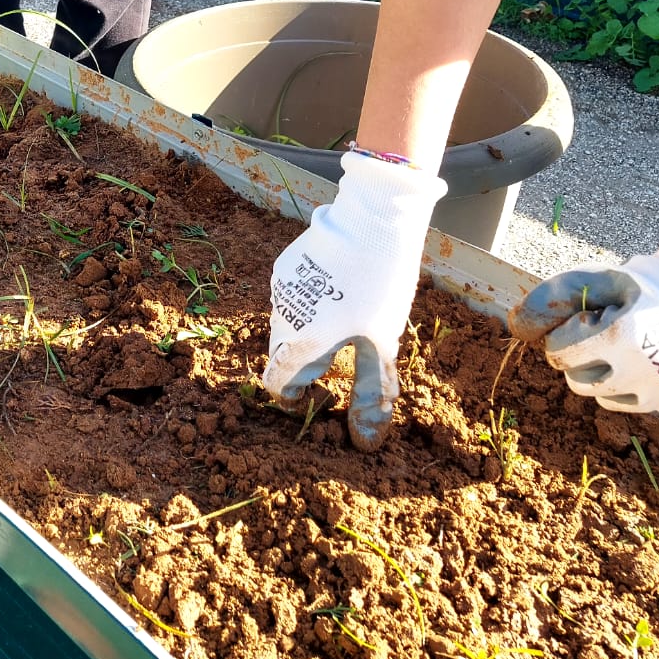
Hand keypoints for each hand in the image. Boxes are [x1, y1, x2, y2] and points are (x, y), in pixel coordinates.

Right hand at [264, 153, 446, 448]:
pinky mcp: (286, 263)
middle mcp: (282, 314)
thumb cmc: (380, 283)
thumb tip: (364, 442)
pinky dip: (307, 306)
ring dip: (306, 333)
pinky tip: (338, 294)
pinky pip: (290, 297)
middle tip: (338, 363)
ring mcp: (281, 286)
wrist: (373, 216)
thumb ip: (370, 393)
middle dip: (303, 365)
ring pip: (286, 324)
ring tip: (343, 323)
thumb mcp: (382, 342)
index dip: (292, 397)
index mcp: (302, 340)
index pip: (276, 382)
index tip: (313, 398)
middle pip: (281, 354)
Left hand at [508, 172, 658, 413]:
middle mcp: (643, 375)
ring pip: (607, 398)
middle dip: (581, 358)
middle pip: (578, 382)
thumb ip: (556, 297)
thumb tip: (516, 326)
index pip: (558, 354)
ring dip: (607, 374)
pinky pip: (644, 403)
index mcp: (620, 338)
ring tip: (630, 345)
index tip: (586, 321)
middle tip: (604, 333)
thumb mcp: (608, 277)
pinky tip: (654, 358)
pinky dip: (638, 385)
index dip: (566, 335)